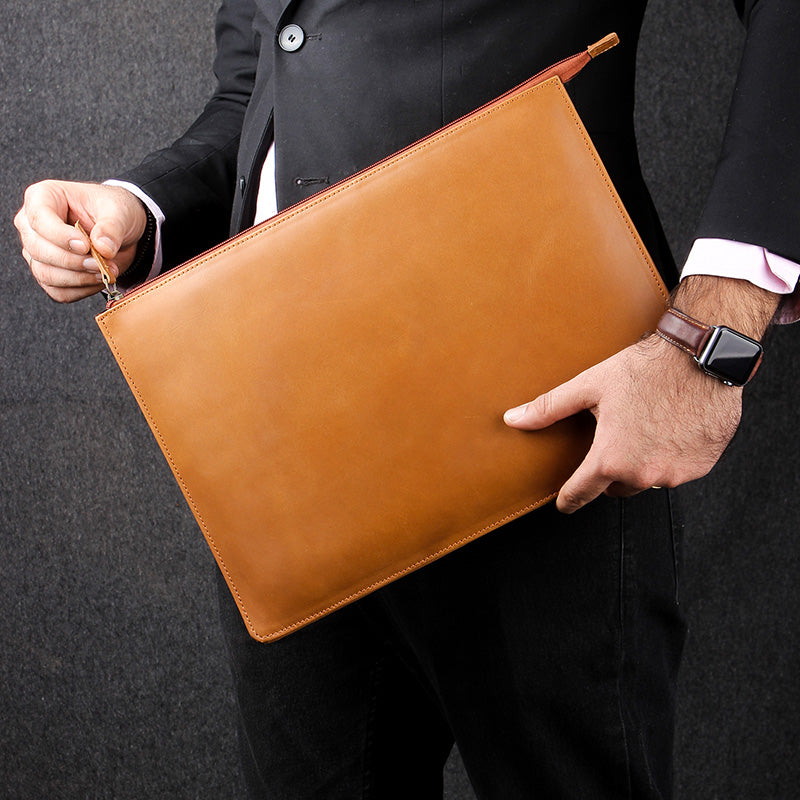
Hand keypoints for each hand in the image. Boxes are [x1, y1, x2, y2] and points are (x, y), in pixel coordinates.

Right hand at [14, 180, 147, 302]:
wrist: (123, 230)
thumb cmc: (113, 211)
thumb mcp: (120, 211)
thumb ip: (112, 227)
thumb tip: (103, 248)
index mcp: (43, 198)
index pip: (39, 221)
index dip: (61, 237)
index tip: (85, 245)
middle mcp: (32, 225)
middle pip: (38, 250)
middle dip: (73, 262)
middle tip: (100, 263)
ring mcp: (37, 251)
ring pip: (45, 274)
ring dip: (78, 279)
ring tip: (105, 272)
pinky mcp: (49, 273)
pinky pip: (58, 291)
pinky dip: (81, 290)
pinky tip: (98, 280)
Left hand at [503, 275, 778, 513]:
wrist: (699, 357)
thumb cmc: (643, 369)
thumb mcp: (588, 386)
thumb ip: (548, 409)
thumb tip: (512, 420)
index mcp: (610, 459)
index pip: (581, 494)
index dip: (568, 499)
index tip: (564, 503)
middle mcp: (643, 474)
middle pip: (616, 487)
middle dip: (610, 470)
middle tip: (613, 439)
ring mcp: (675, 473)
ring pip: (648, 479)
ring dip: (642, 463)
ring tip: (643, 428)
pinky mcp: (701, 466)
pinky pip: (678, 470)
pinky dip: (671, 456)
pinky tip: (670, 428)